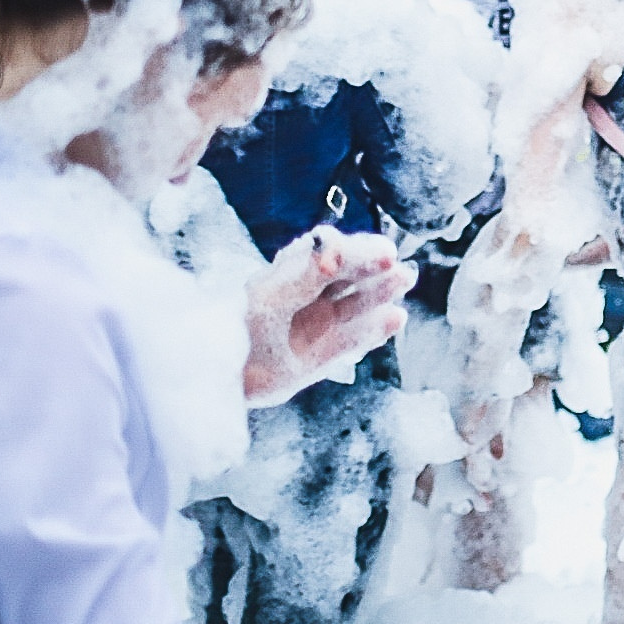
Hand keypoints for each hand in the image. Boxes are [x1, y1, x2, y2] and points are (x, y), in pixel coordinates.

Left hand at [243, 225, 416, 405]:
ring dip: (379, 294)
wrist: (218, 376)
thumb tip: (334, 247)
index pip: (330, 255)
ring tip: (405, 281)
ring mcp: (312, 327)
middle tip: (398, 267)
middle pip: (346, 278)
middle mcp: (303, 299)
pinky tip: (396, 319)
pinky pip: (352, 341)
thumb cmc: (237, 330)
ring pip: (353, 306)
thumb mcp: (271, 295)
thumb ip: (305, 272)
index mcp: (287, 277)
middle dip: (374, 270)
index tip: (383, 253)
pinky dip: (374, 331)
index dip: (358, 252)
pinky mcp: (318, 358)